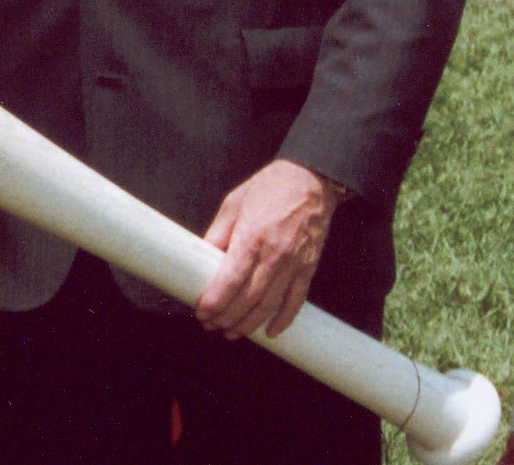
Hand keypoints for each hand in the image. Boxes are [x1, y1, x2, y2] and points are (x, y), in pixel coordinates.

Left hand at [196, 159, 341, 339]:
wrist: (311, 181)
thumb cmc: (269, 188)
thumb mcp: (234, 203)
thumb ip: (218, 233)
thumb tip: (202, 256)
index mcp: (251, 237)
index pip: (231, 279)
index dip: (215, 301)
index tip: (202, 312)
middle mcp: (274, 255)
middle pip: (248, 298)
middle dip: (227, 316)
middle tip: (211, 325)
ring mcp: (293, 264)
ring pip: (269, 305)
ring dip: (249, 323)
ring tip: (231, 332)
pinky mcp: (308, 268)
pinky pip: (296, 301)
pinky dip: (283, 319)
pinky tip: (270, 331)